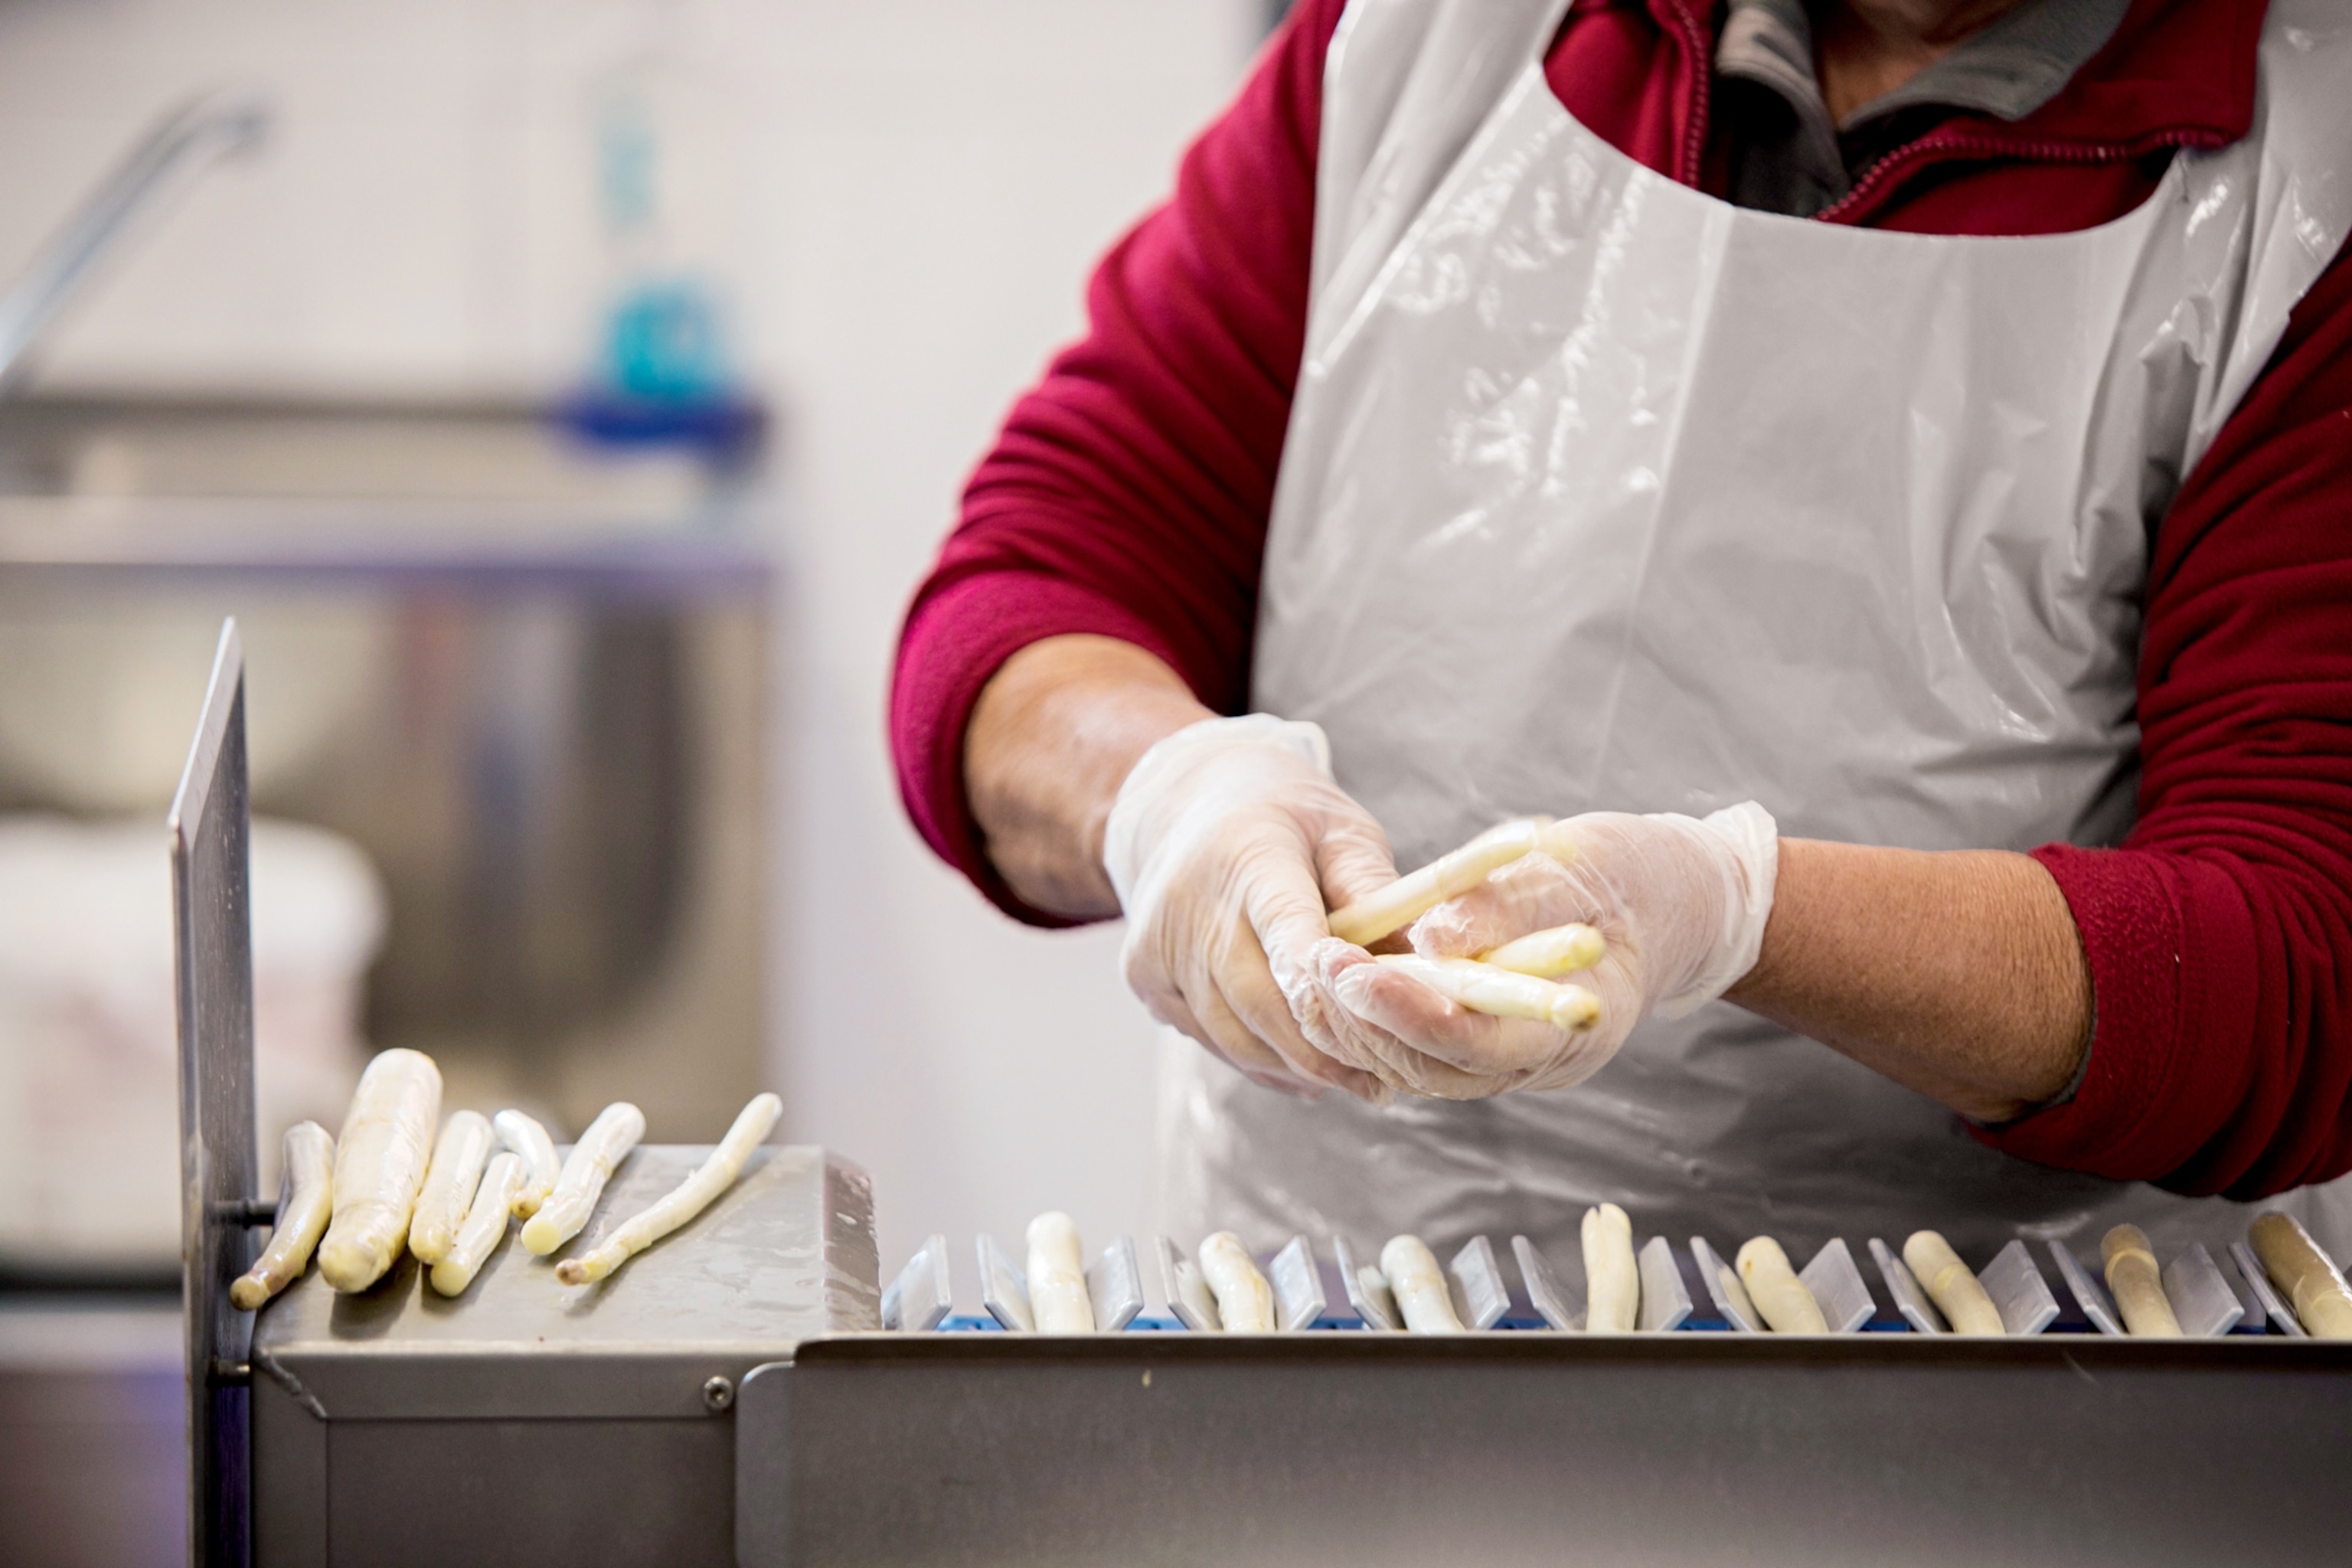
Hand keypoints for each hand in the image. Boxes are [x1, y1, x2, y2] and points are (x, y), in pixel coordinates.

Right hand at [1103, 715, 1397, 1100]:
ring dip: (1299, 1068)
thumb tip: (1427, 960)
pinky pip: (1212, 1040)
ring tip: (1357, 1081)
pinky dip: (1262, 1061)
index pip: (1289, 934)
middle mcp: (1189, 903)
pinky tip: (1304, 1066)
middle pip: (1262, 1004)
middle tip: (1384, 1083)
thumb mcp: (1341, 830)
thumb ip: (1375, 893)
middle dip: (1328, 1052)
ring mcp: (1159, 945)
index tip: (1388, 1030)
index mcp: (1247, 855)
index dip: (1334, 991)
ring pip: (1236, 1037)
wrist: (1179, 807)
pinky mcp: (1143, 978)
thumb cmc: (1282, 817)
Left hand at [1305, 804, 1777, 1097]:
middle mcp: (1535, 1062)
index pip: (1477, 1043)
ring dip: (1357, 1024)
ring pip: (1413, 1067)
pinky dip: (1371, 1021)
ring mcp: (1507, 1060)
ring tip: (1311, 965)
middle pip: (1431, 1067)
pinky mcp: (1480, 1041)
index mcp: (1574, 1029)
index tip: (1354, 971)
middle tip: (1313, 961)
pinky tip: (1333, 981)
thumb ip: (1506, 906)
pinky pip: (1415, 1050)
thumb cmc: (1625, 877)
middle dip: (1366, 1019)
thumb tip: (1431, 937)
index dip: (1409, 1012)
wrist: (1663, 901)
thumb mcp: (1573, 870)